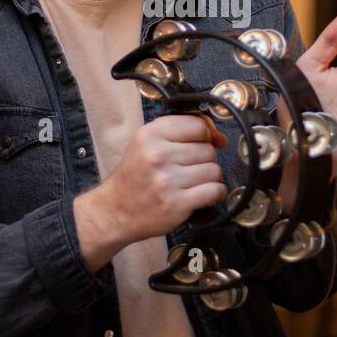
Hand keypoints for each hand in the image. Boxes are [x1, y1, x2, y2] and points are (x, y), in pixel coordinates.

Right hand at [75, 115, 227, 268]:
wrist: (116, 211)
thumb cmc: (135, 177)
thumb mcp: (147, 144)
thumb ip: (180, 132)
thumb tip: (220, 137)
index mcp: (150, 135)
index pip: (197, 125)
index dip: (207, 134)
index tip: (206, 143)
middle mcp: (157, 155)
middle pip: (208, 149)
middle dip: (205, 160)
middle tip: (191, 169)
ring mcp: (167, 180)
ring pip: (213, 170)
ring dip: (210, 178)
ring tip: (195, 184)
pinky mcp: (177, 203)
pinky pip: (214, 191)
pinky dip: (216, 194)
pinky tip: (205, 196)